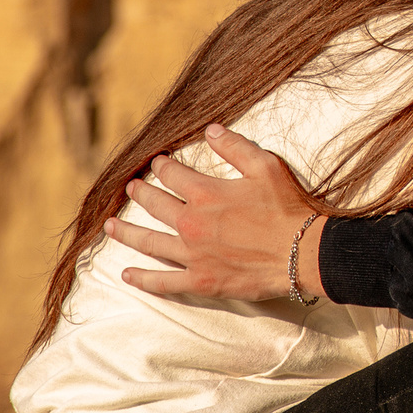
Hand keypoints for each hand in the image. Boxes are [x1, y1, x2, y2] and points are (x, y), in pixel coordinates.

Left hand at [107, 125, 325, 301]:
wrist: (303, 252)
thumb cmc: (288, 208)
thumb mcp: (265, 167)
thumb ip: (234, 147)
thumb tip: (210, 130)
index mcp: (205, 193)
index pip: (171, 175)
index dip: (162, 166)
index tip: (157, 163)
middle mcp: (191, 223)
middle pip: (155, 205)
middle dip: (140, 194)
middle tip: (130, 189)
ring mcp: (192, 255)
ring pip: (149, 242)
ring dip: (126, 233)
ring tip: (110, 227)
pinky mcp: (200, 281)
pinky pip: (164, 282)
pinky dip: (143, 279)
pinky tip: (127, 274)